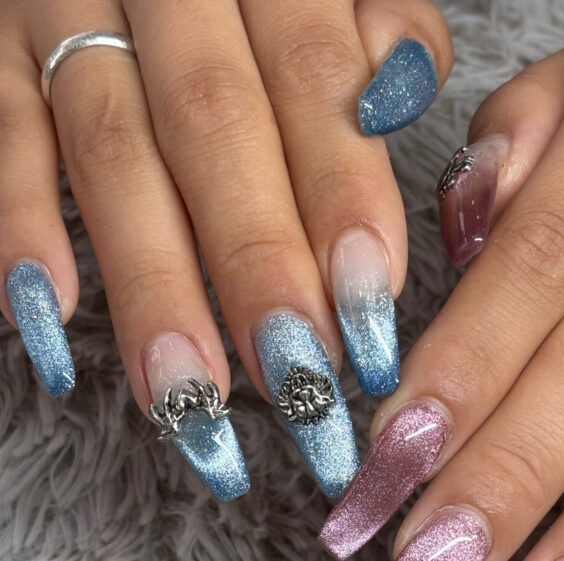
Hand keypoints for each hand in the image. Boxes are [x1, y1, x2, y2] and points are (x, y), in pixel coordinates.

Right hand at [0, 0, 451, 498]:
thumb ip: (383, 25)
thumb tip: (400, 97)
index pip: (316, 79)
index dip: (341, 197)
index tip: (366, 313)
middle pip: (214, 131)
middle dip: (256, 267)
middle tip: (296, 382)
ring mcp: (68, 10)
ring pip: (110, 154)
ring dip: (152, 285)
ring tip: (189, 395)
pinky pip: (0, 133)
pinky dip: (19, 222)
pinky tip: (45, 316)